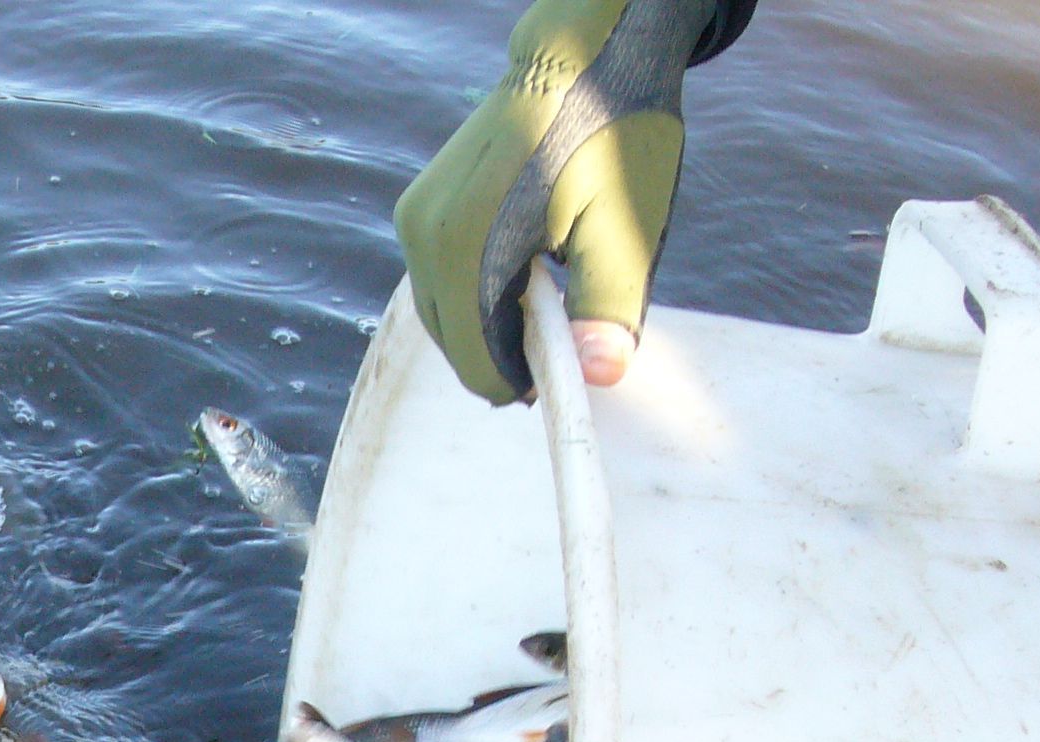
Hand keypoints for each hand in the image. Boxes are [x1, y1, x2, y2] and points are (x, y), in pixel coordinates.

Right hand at [394, 0, 716, 402]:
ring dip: (490, 324)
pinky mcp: (417, 208)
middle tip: (562, 336)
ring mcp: (415, 220)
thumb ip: (609, 308)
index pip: (476, 362)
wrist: (582, 59)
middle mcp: (425, 236)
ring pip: (443, 316)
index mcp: (468, 246)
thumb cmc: (612, 134)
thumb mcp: (625, 226)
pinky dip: (475, 294)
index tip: (564, 371)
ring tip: (545, 293)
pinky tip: (522, 266)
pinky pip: (438, 282)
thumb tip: (599, 375)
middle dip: (504, 355)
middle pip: (454, 345)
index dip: (523, 383)